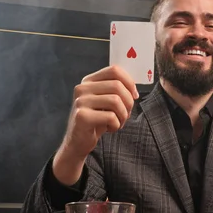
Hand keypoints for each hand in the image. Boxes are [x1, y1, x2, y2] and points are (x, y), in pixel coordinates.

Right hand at [53, 65, 137, 184]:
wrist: (78, 142)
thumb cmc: (96, 121)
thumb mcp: (105, 102)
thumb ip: (116, 91)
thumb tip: (134, 91)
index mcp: (89, 81)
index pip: (114, 70)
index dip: (129, 82)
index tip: (134, 96)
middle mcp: (82, 88)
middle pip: (117, 86)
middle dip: (128, 102)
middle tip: (126, 115)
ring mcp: (81, 101)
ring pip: (115, 101)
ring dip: (123, 115)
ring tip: (118, 122)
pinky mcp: (82, 116)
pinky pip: (111, 117)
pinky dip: (116, 125)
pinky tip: (110, 129)